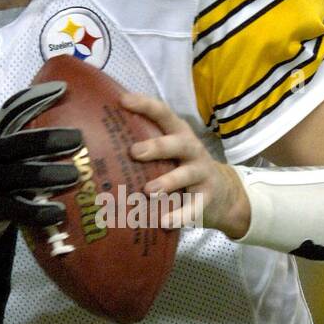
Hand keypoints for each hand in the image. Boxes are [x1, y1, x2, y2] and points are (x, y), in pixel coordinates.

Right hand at [0, 82, 82, 257]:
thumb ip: (22, 131)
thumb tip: (65, 109)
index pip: (14, 109)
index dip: (37, 98)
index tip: (63, 89)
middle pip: (23, 143)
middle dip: (51, 140)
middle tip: (77, 138)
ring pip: (24, 176)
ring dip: (51, 175)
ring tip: (75, 175)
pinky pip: (22, 210)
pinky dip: (42, 212)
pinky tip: (60, 212)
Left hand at [119, 91, 251, 238]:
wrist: (224, 194)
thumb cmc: (183, 168)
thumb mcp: (171, 153)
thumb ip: (147, 146)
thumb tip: (99, 145)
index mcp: (179, 134)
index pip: (164, 114)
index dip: (145, 105)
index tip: (123, 101)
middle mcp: (192, 150)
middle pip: (178, 143)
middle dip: (157, 146)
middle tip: (134, 152)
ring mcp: (202, 174)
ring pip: (186, 175)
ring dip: (167, 181)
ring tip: (148, 190)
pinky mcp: (207, 198)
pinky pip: (194, 207)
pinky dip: (181, 215)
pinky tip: (165, 221)